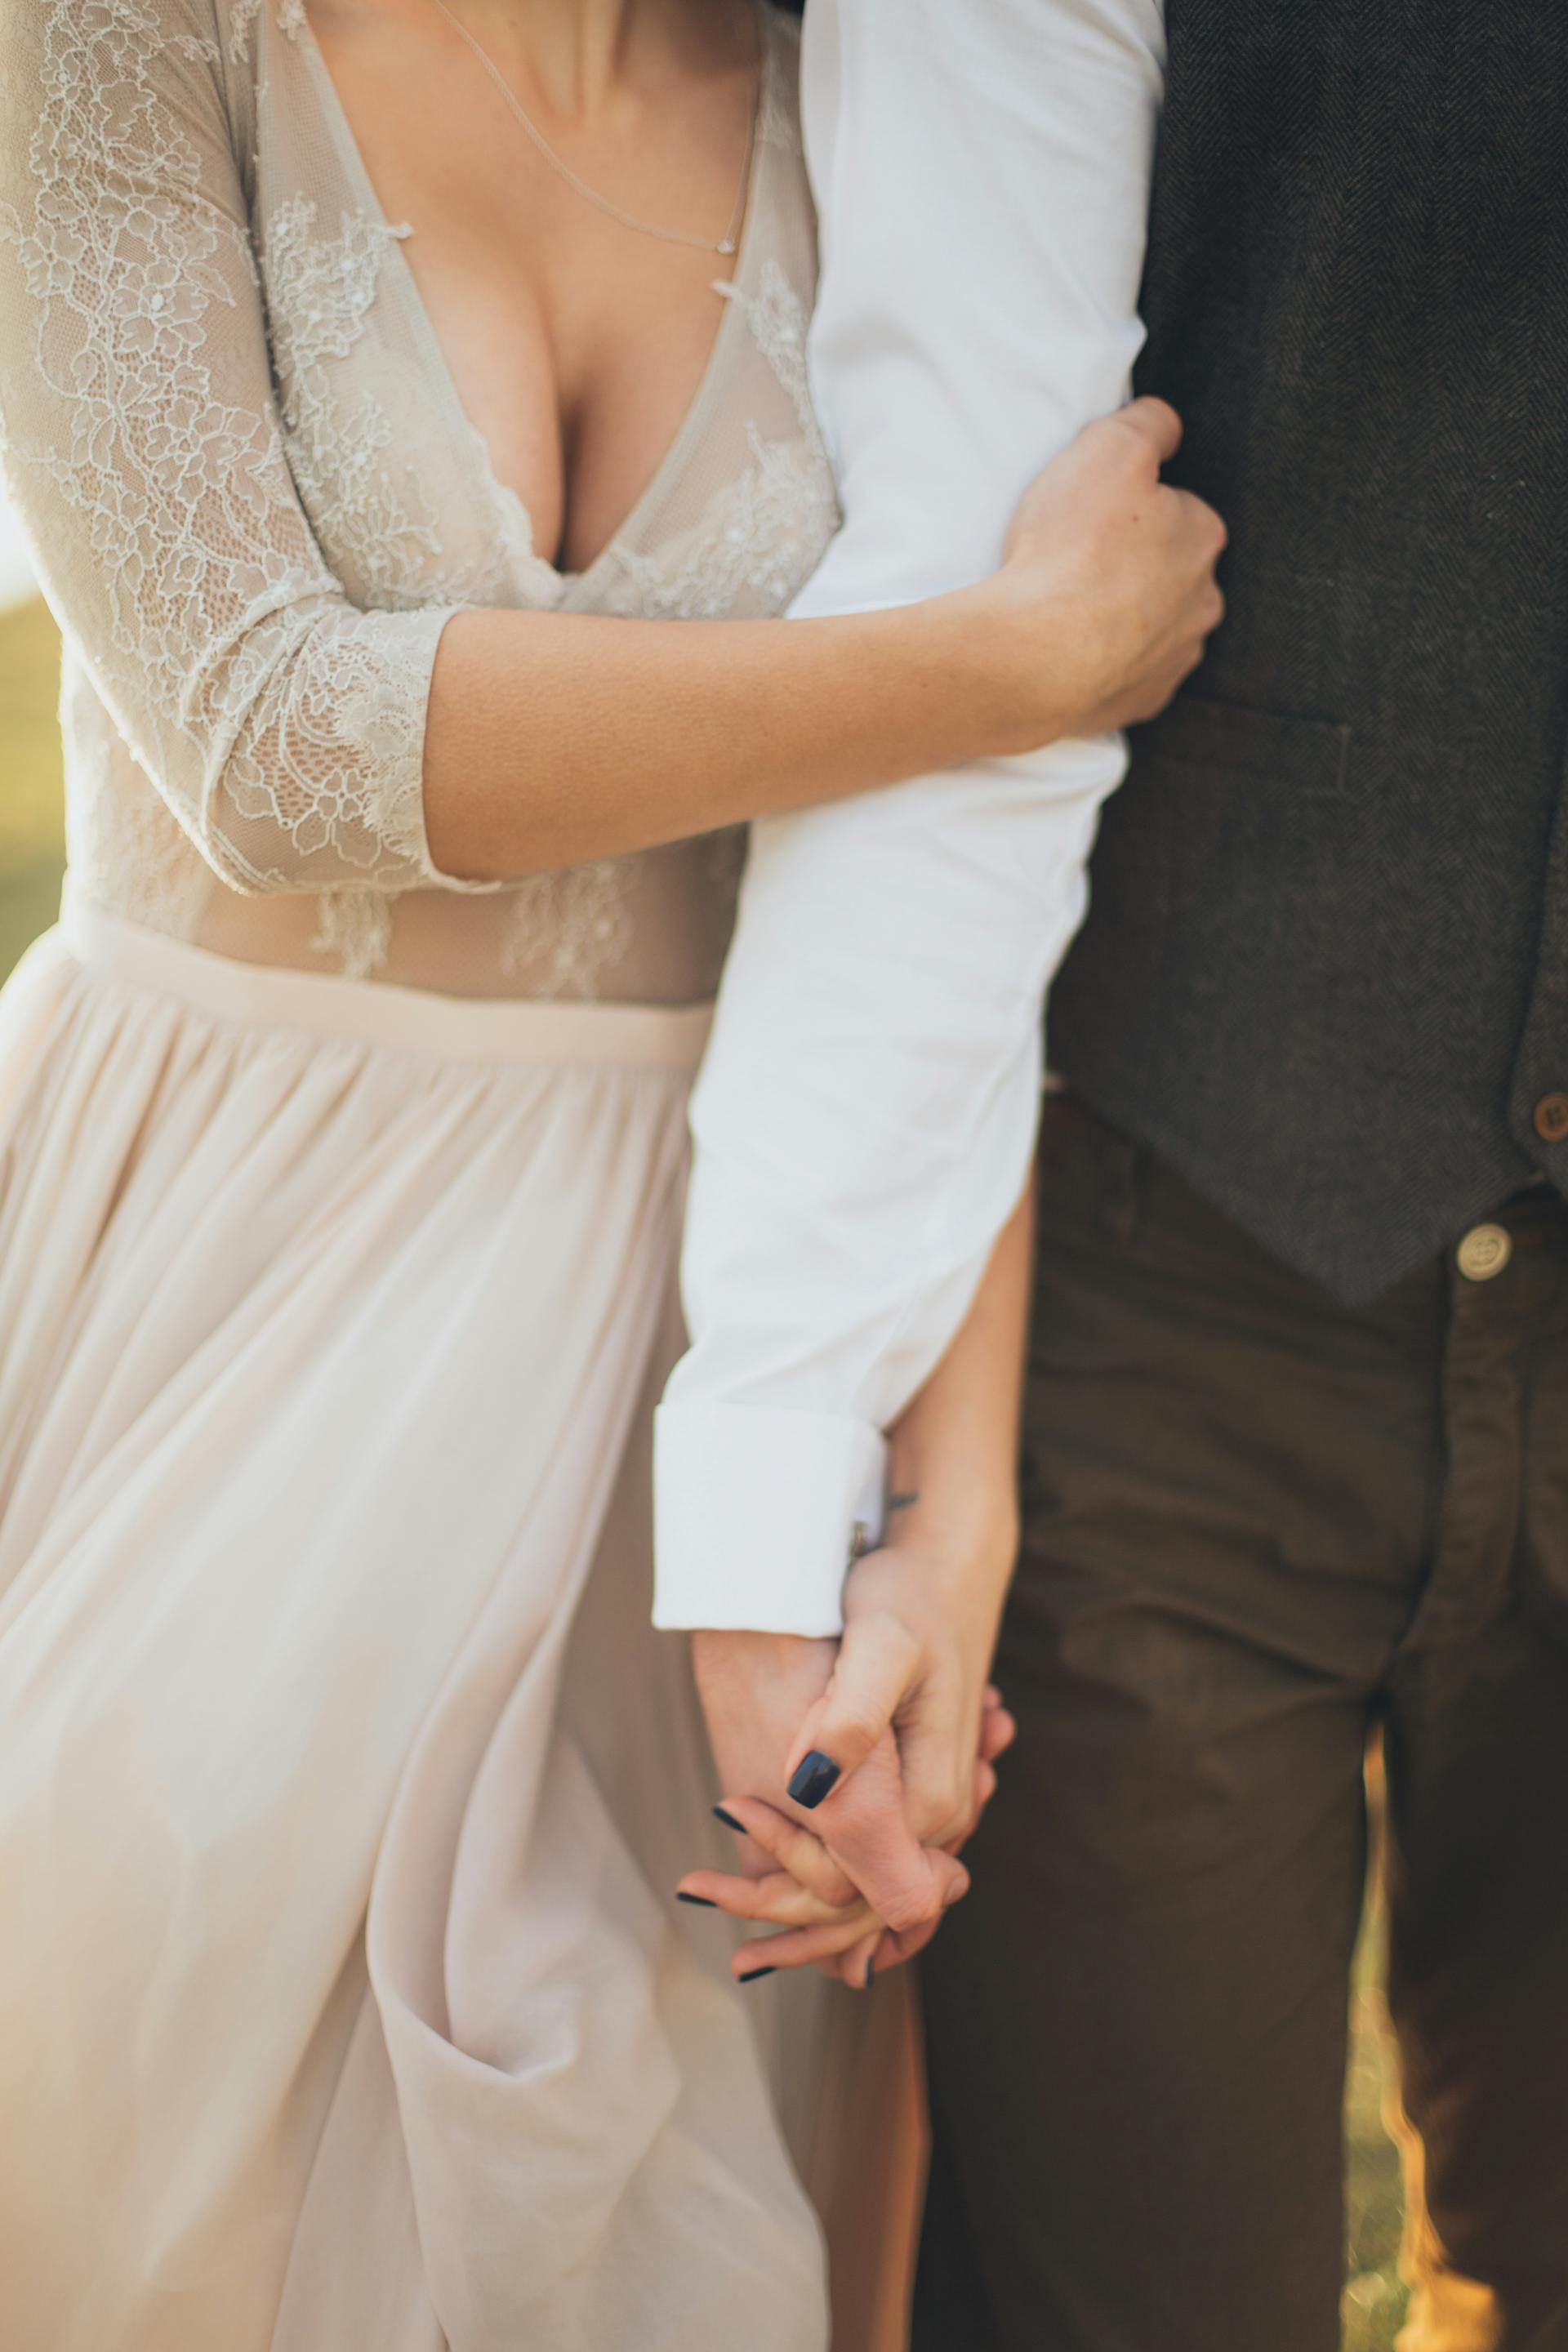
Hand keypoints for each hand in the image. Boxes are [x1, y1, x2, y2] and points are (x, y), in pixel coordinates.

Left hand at [689, 1511, 1020, 1982]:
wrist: (947, 1568)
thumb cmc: (909, 1599)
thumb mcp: (882, 1646)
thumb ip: (852, 1721)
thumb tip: (807, 1788)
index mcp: (929, 1798)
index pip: (853, 1885)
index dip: (786, 1867)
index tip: (728, 1813)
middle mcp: (943, 1817)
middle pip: (858, 1904)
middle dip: (781, 1912)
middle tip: (694, 1885)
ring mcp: (935, 1808)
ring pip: (863, 1888)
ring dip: (793, 1896)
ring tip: (713, 1870)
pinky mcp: (916, 1788)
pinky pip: (869, 1854)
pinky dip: (816, 1865)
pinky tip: (759, 1840)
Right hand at [974, 395, 1227, 750]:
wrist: (1034, 655)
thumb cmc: (1071, 548)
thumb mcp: (1108, 447)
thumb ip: (1149, 422)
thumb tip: (1167, 426)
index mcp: (1203, 537)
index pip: (1176, 507)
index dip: (1131, 506)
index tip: (1092, 516)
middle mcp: (1203, 603)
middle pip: (1168, 570)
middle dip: (1132, 565)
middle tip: (1075, 561)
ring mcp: (1173, 660)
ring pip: (1152, 627)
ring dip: (1120, 618)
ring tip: (1067, 611)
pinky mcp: (1140, 703)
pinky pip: (1127, 677)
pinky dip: (1104, 666)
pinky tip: (1069, 653)